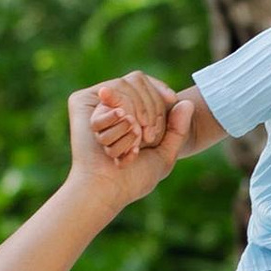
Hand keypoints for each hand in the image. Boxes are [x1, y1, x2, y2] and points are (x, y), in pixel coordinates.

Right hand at [69, 73, 204, 206]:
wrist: (108, 187)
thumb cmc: (135, 178)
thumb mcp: (165, 155)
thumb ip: (178, 131)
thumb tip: (188, 102)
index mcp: (133, 115)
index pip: (148, 86)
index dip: (159, 90)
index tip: (171, 100)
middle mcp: (115, 107)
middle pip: (138, 83)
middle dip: (150, 110)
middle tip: (146, 138)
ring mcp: (98, 105)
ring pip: (125, 91)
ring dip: (133, 122)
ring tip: (132, 143)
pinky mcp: (82, 103)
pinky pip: (109, 96)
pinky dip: (115, 122)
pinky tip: (115, 141)